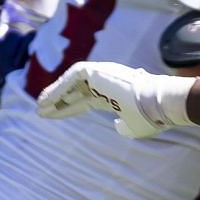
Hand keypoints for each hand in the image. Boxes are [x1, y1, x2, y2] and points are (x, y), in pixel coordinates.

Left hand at [37, 62, 194, 139]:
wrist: (159, 105)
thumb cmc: (150, 117)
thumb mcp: (134, 128)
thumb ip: (124, 126)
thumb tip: (118, 126)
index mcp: (113, 95)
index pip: (85, 100)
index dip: (67, 108)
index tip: (50, 116)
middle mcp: (106, 82)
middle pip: (75, 91)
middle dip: (56, 100)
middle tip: (39, 111)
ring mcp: (102, 75)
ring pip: (71, 82)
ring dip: (54, 93)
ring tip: (40, 105)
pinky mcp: (98, 71)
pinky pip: (72, 77)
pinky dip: (59, 87)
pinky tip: (47, 99)